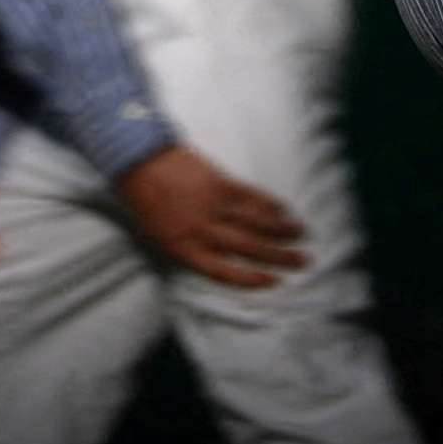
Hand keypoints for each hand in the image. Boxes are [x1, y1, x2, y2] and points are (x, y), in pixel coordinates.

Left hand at [115, 146, 306, 286]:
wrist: (139, 162)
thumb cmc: (145, 202)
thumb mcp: (158, 238)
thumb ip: (188, 250)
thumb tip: (217, 259)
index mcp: (185, 249)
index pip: (225, 272)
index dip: (252, 280)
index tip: (275, 281)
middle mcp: (203, 231)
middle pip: (249, 249)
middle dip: (280, 257)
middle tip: (303, 261)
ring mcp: (214, 206)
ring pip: (256, 223)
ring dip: (283, 230)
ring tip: (302, 236)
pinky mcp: (221, 183)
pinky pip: (252, 197)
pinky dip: (270, 204)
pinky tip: (283, 209)